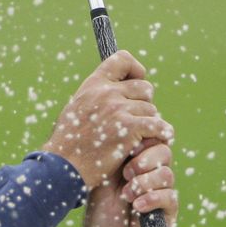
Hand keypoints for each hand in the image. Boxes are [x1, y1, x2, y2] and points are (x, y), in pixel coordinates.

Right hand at [40, 51, 173, 190]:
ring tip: (138, 137)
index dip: (135, 69)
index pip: (122, 59)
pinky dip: (162, 132)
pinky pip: (158, 125)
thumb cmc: (67, 144)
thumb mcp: (76, 109)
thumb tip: (114, 89)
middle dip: (144, 104)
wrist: (63, 167)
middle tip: (137, 120)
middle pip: (144, 88)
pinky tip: (162, 137)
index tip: (137, 81)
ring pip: (151, 110)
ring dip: (148, 124)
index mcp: (93, 84)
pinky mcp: (129, 129)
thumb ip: (95, 96)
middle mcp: (106, 92)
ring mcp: (118, 110)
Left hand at [77, 139, 177, 226]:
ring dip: (146, 182)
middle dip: (146, 159)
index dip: (143, 141)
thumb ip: (116, 159)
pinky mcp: (168, 214)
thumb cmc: (99, 218)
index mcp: (134, 165)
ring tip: (127, 194)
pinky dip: (152, 198)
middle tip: (128, 172)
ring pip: (167, 174)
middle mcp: (150, 178)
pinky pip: (170, 197)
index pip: (149, 141)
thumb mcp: (102, 183)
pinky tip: (137, 206)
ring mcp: (160, 195)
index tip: (129, 148)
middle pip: (164, 151)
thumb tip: (126, 132)